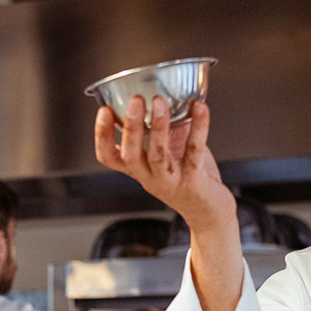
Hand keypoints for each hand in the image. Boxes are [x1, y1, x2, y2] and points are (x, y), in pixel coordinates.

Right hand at [94, 96, 235, 234]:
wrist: (209, 212)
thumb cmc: (188, 182)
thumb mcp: (167, 157)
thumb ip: (164, 131)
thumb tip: (165, 97)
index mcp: (139, 170)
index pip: (108, 157)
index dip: (101, 135)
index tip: (103, 110)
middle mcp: (150, 177)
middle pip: (130, 155)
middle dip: (131, 126)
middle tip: (135, 100)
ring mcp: (171, 181)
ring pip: (158, 155)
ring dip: (158, 127)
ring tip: (160, 102)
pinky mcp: (193, 181)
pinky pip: (194, 151)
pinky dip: (198, 127)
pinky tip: (200, 108)